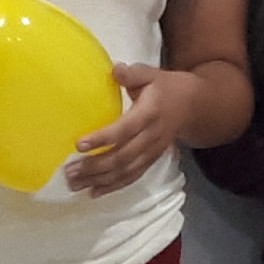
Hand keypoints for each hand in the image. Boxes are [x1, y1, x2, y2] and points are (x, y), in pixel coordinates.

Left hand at [68, 64, 190, 195]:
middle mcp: (152, 136)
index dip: (104, 138)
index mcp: (150, 113)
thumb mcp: (151, 74)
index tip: (79, 145)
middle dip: (95, 166)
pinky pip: (132, 177)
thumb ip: (133, 74)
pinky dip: (113, 186)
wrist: (193, 106)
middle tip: (70, 172)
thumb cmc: (165, 87)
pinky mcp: (152, 160)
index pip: (126, 129)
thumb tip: (114, 70)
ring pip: (126, 171)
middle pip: (123, 156)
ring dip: (100, 180)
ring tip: (75, 184)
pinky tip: (94, 192)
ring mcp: (153, 151)